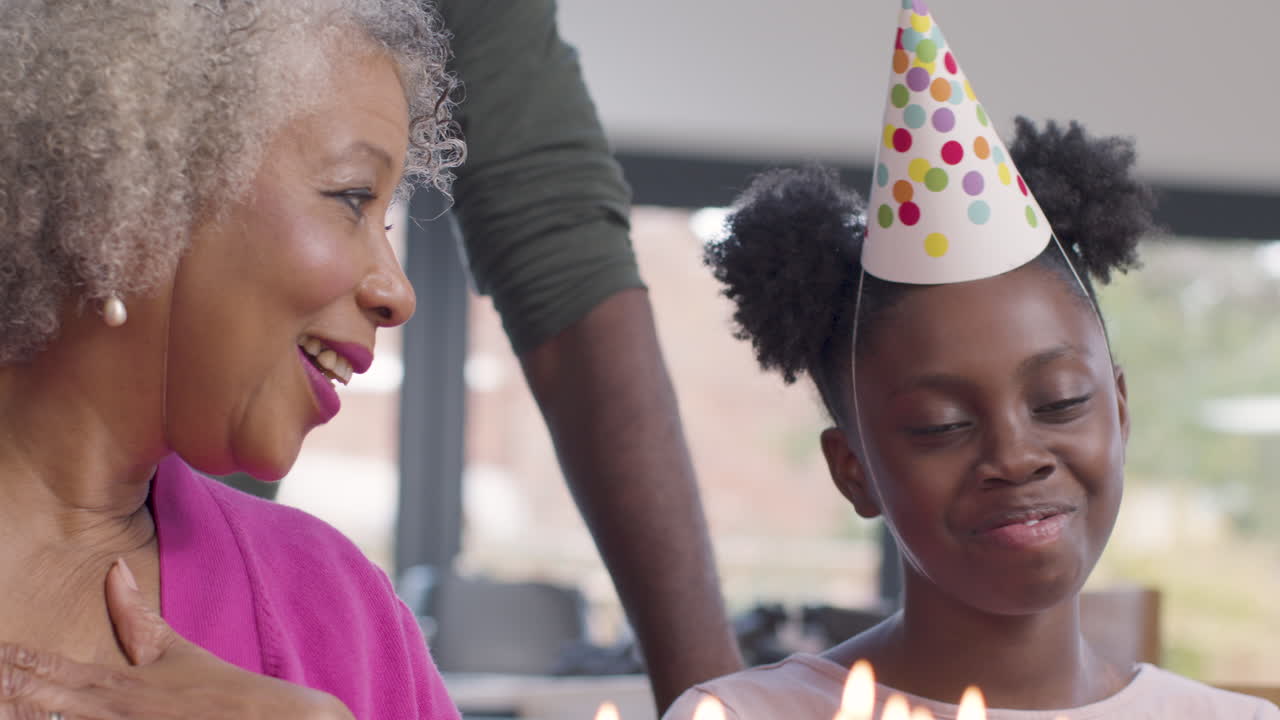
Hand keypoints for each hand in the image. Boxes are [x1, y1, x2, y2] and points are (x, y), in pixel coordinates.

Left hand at [0, 559, 353, 719]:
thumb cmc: (221, 692)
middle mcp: (110, 714)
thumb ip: (137, 617)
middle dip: (3, 688)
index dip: (8, 663)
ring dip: (22, 712)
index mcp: (116, 686)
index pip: (45, 672)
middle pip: (36, 704)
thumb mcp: (177, 652)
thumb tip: (114, 566)